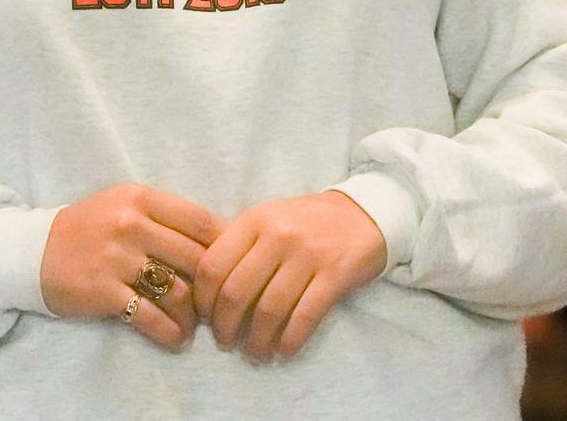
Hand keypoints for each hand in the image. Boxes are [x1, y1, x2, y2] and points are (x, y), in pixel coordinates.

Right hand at [40, 183, 227, 351]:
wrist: (33, 251)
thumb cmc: (89, 228)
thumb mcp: (124, 206)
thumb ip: (164, 217)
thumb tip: (219, 241)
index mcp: (140, 198)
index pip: (200, 220)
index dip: (224, 246)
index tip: (232, 266)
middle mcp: (131, 224)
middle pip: (195, 258)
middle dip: (212, 286)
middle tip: (216, 303)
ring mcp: (117, 258)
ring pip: (178, 291)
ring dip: (193, 315)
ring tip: (193, 324)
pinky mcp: (104, 291)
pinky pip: (150, 317)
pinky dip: (170, 333)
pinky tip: (176, 338)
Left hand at [190, 191, 387, 362]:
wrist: (363, 213)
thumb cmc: (305, 222)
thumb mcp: (268, 218)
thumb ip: (239, 245)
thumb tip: (205, 291)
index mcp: (255, 219)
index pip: (213, 265)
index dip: (203, 300)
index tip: (205, 318)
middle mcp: (278, 235)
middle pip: (236, 292)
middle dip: (225, 327)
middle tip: (225, 342)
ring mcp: (308, 255)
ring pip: (269, 310)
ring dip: (256, 341)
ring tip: (254, 353)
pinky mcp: (335, 275)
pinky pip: (304, 318)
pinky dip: (289, 342)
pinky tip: (282, 352)